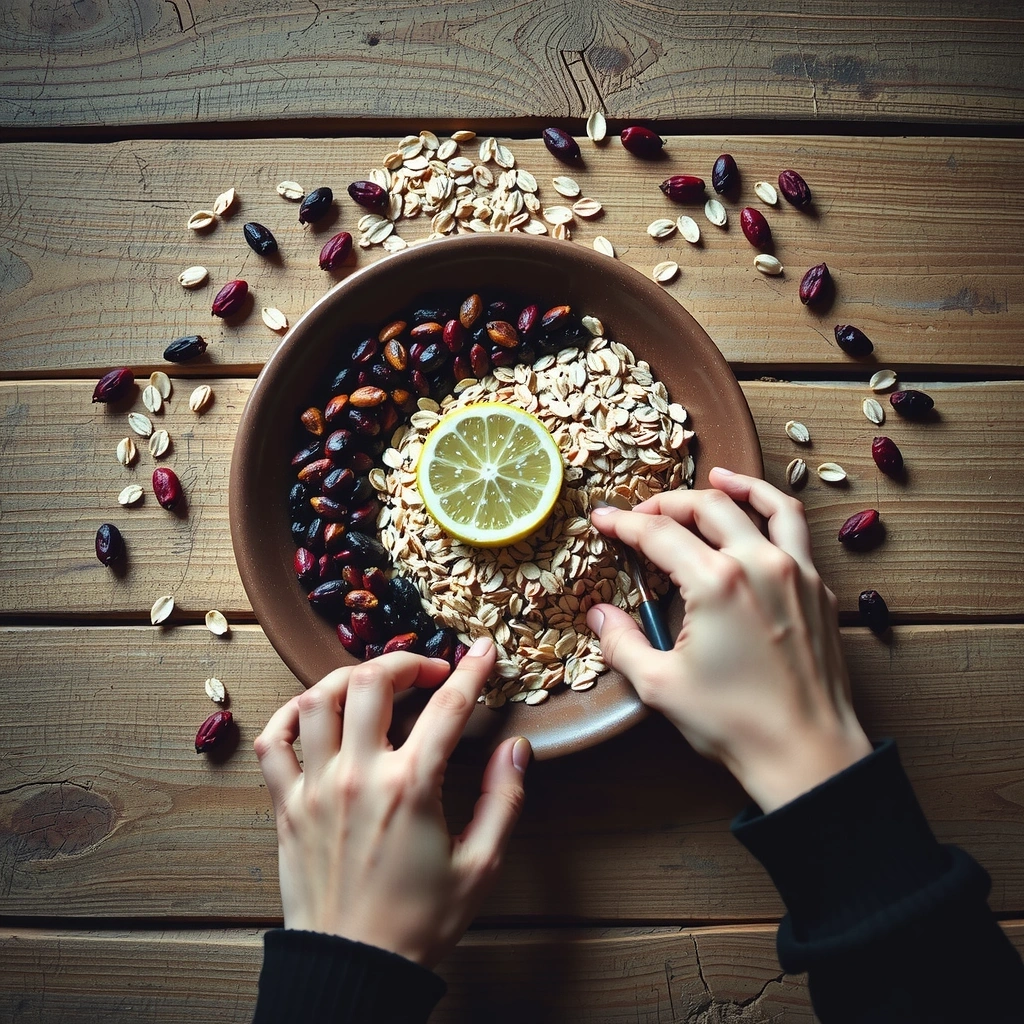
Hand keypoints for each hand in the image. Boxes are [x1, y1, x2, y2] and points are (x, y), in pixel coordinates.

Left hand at [254, 638, 530, 967]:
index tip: (484, 652)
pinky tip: (314, 712)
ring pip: (317, 700)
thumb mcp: (480, 866)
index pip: (448, 707)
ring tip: (374, 685)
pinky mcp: (287, 807)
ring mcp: (315, 787)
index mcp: (410, 787)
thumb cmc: (419, 923)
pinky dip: (290, 715)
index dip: (471, 671)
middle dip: (405, 662)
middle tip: (428, 673)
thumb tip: (518, 749)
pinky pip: (273, 742)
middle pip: (371, 683)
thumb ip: (503, 800)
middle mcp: (358, 775)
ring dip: (349, 679)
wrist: (356, 970)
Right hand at [587, 467, 870, 812]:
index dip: (625, 524)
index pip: (660, 534)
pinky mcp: (820, 590)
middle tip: (642, 514)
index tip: (603, 521)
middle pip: (708, 508)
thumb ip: (622, 643)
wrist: (807, 754)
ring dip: (735, 486)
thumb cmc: (734, 723)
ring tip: (715, 476)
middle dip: (668, 503)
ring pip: (766, 505)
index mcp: (716, 583)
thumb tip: (598, 615)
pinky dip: (774, 512)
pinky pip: (797, 532)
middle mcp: (759, 564)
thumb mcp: (660, 686)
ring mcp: (797, 572)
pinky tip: (760, 521)